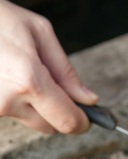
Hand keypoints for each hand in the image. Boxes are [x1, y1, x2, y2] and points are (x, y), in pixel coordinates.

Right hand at [0, 0, 98, 133]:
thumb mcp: (39, 32)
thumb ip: (65, 70)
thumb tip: (87, 99)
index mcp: (29, 79)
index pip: (67, 121)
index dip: (82, 122)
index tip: (88, 117)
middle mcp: (7, 100)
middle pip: (49, 126)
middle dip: (58, 111)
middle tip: (55, 86)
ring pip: (28, 119)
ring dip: (33, 103)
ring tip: (21, 71)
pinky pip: (8, 111)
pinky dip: (13, 99)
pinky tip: (8, 76)